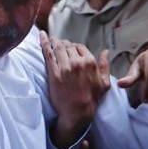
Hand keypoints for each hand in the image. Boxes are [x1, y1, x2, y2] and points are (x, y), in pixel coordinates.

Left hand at [40, 31, 109, 148]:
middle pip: (69, 46)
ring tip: (52, 40)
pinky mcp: (54, 72)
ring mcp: (65, 66)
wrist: (77, 112)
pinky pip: (48, 53)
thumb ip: (105, 66)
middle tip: (60, 45)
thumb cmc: (92, 99)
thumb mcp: (105, 83)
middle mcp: (77, 62)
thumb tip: (105, 52)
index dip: (74, 47)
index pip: (80, 47)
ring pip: (58, 47)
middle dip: (64, 45)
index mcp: (90, 62)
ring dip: (55, 42)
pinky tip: (42, 35)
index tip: (70, 49)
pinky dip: (44, 42)